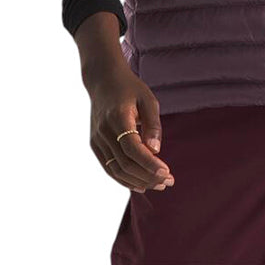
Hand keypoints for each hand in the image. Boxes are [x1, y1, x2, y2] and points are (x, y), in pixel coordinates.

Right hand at [88, 65, 174, 193]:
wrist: (103, 80)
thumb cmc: (130, 88)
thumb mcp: (147, 99)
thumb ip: (153, 124)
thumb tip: (156, 150)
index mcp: (118, 117)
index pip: (132, 148)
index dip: (149, 163)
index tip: (166, 172)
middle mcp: (104, 131)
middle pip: (125, 163)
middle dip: (148, 176)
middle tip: (168, 182)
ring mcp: (97, 139)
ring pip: (116, 170)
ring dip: (138, 181)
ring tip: (158, 185)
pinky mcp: (95, 145)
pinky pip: (109, 167)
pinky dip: (124, 179)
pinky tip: (140, 185)